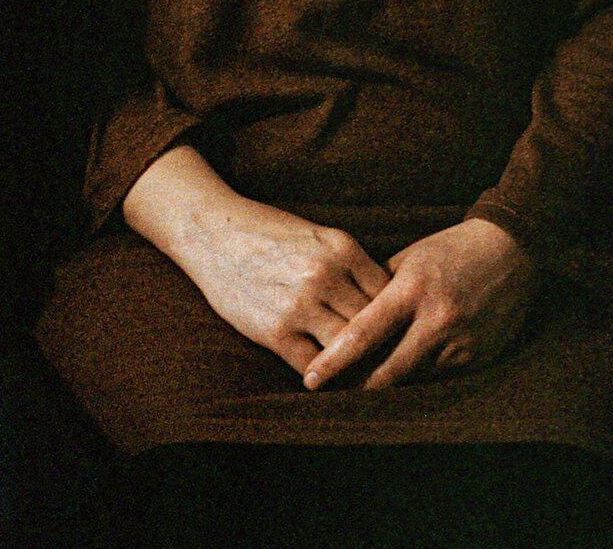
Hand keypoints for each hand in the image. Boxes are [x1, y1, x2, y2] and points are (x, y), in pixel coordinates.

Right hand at [123, 147, 388, 379]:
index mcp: (341, 247)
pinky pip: (316, 366)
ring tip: (368, 379)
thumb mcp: (317, 237)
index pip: (389, 295)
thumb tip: (388, 306)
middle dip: (383, 346)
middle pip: (374, 325)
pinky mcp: (275, 331)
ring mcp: (300, 304)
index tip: (401, 334)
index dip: (396, 318)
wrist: (211, 232)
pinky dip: (327, 376)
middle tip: (394, 366)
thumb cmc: (268, 234)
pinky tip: (331, 379)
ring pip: (349, 350)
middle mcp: (325, 275)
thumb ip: (351, 267)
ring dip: (358, 366)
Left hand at [302, 218, 535, 391]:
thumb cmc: (449, 250)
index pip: (365, 332)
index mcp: (412, 288)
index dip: (335, 360)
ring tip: (359, 386)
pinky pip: (439, 377)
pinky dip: (419, 376)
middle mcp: (437, 319)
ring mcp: (461, 342)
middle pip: (389, 370)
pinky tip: (404, 374)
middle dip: (357, 387)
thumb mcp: (408, 258)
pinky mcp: (479, 357)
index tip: (311, 378)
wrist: (509, 251)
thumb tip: (346, 315)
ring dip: (389, 384)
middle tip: (330, 395)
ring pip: (414, 378)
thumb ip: (378, 288)